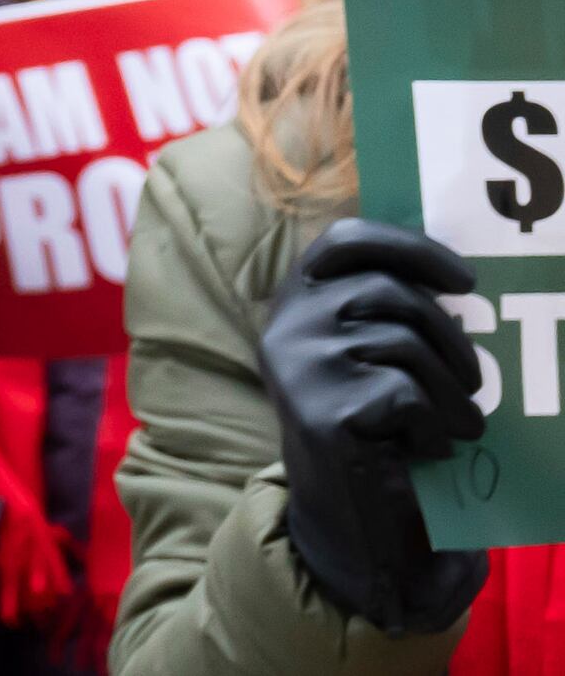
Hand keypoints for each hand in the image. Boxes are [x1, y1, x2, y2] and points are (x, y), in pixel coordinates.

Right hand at [262, 219, 494, 633]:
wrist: (349, 519)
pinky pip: (405, 397)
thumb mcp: (369, 359)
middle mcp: (285, 328)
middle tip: (476, 378)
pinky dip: (432, 427)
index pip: (344, 241)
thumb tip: (455, 284)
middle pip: (385, 291)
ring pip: (401, 343)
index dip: (408, 247)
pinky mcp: (323, 413)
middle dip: (448, 334)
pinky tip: (425, 449)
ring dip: (450, 389)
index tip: (466, 279)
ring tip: (460, 423)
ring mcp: (299, 369)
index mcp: (295, 304)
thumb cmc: (374, 432)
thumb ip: (386, 315)